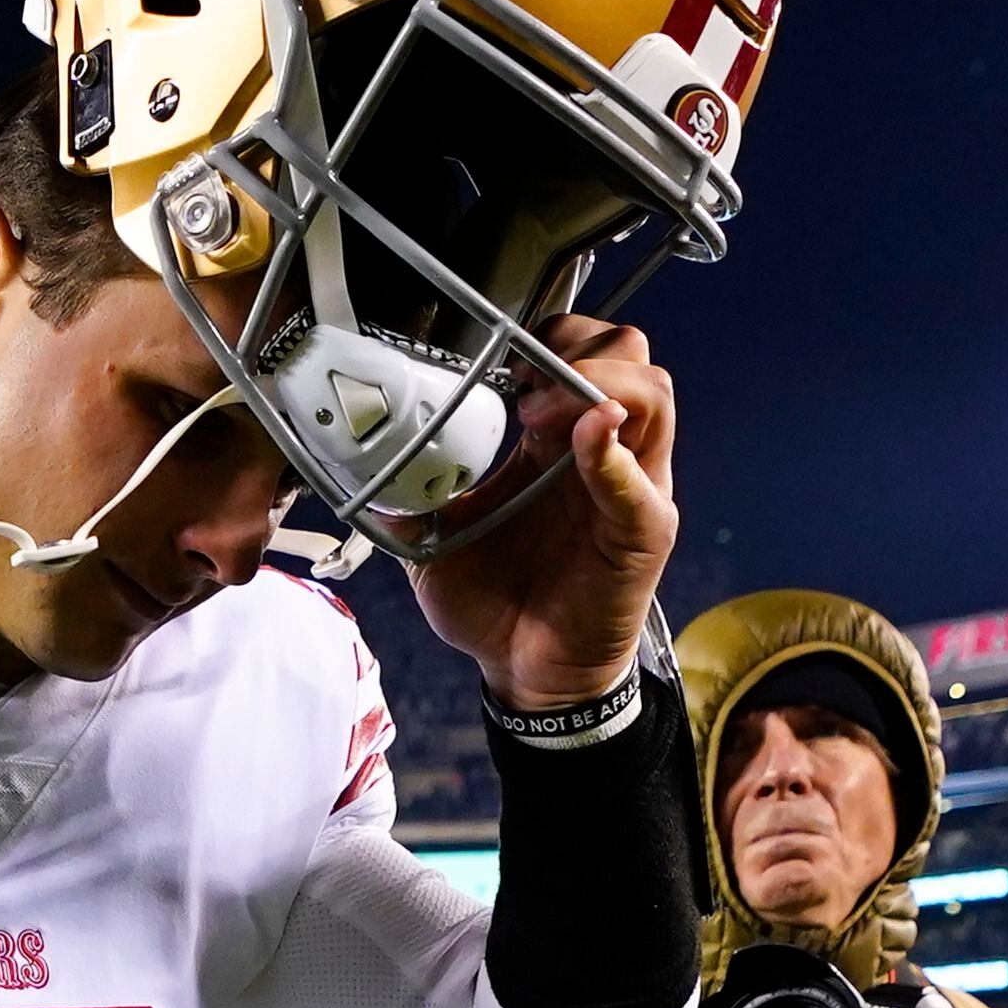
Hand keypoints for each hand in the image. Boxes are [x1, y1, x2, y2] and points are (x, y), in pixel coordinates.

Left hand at [401, 320, 677, 709]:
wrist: (524, 670)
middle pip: (630, 355)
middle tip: (527, 381)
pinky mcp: (644, 531)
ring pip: (653, 396)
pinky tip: (587, 443)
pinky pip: (642, 481)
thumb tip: (355, 469)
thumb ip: (409, 497)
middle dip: (582, 347)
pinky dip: (614, 455)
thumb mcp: (436, 538)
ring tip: (545, 412)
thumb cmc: (494, 603)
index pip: (581, 352)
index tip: (500, 359)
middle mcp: (603, 453)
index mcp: (555, 443)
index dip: (549, 337)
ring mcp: (631, 487)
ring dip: (600, 385)